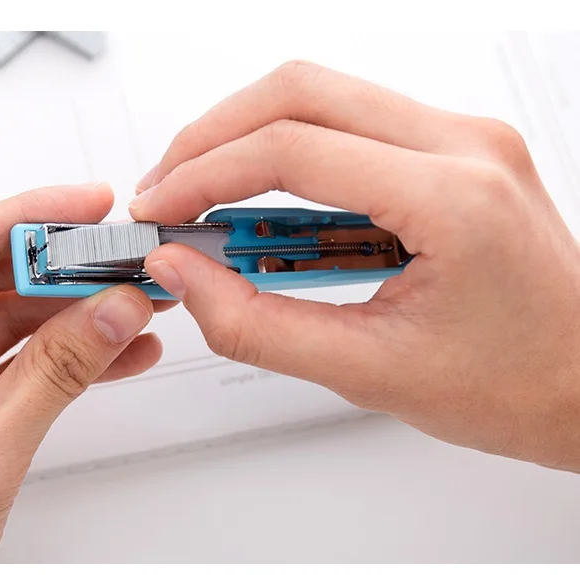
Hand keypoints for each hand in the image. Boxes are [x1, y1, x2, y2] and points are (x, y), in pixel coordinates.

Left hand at [0, 184, 169, 562]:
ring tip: (134, 303)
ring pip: (3, 332)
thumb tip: (110, 315)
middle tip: (120, 256)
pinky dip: (65, 365)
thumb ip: (51, 381)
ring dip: (72, 318)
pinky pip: (13, 376)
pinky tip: (116, 354)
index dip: (19, 221)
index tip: (84, 206)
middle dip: (57, 271)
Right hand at [131, 61, 579, 471]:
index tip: (161, 208)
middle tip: (169, 188)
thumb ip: (258, 325)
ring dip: (248, 138)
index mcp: (453, 197)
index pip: (293, 148)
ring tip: (205, 197)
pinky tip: (265, 204)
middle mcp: (463, 144)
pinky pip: (351, 124)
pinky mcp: (451, 151)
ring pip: (322, 94)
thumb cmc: (514, 383)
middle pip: (301, 90)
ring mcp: (461, 139)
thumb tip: (185, 274)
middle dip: (214, 135)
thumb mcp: (370, 373)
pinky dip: (291, 153)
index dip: (206, 174)